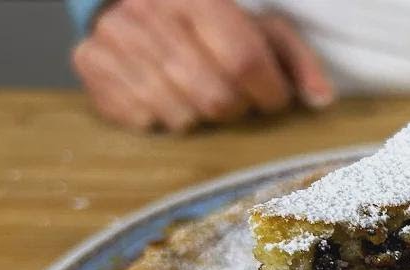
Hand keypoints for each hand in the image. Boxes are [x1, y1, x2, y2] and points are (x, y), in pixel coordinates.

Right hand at [71, 0, 334, 131]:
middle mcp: (151, 11)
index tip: (273, 99)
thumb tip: (321, 101)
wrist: (133, 3)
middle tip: (235, 101)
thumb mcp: (259, 27)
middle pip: (213, 96)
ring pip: (179, 115)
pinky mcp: (89, 62)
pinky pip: (140, 118)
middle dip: (235, 110)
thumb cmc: (210, 23)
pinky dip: (160, 118)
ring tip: (198, 96)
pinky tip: (164, 97)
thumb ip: (295, 60)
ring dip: (199, 117)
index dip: (268, 93)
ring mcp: (115, 37)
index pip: (243, 60)